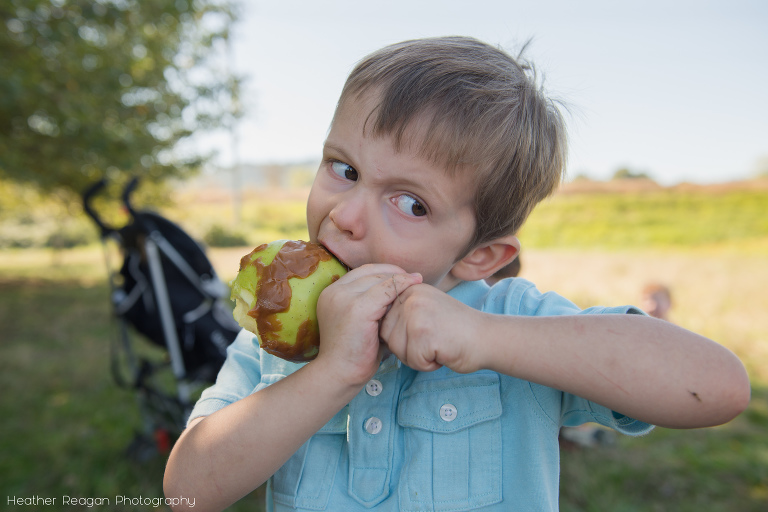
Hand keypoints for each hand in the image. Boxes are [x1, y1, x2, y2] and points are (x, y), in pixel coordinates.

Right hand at [315, 264, 422, 386]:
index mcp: (331, 293)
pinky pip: (386, 289)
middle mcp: (334, 291)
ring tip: (417, 280)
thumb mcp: (360, 322)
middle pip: (369, 272)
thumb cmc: (354, 354)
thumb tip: (397, 293)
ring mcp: (344, 298)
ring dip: (400, 278)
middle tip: (414, 277)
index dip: (383, 272)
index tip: (402, 277)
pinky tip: (415, 285)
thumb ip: (371, 306)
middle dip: (393, 272)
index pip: (361, 272)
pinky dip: (402, 285)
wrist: (339, 375)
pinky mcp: (358, 308)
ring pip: (378, 278)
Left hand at [379, 284, 485, 373]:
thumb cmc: (457, 330)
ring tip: (438, 345)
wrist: (488, 337)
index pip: (384, 321)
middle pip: (387, 336)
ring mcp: (416, 313)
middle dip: (408, 348)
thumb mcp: (428, 308)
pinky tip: (443, 352)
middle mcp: (411, 296)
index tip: (427, 332)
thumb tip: (375, 322)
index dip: (404, 336)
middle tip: (434, 340)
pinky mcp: (424, 332)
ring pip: (398, 350)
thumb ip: (404, 310)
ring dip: (417, 357)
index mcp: (410, 289)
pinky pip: (412, 360)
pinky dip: (428, 364)